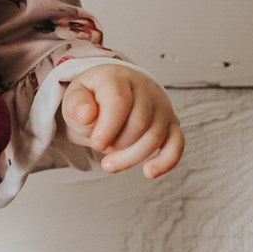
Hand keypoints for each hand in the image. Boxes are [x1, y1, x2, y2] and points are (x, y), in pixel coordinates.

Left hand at [59, 63, 184, 179]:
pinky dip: (166, 161)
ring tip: (109, 164)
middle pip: (139, 123)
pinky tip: (149, 172)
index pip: (120, 102)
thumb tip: (87, 115)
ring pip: (155, 137)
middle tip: (99, 149)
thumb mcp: (76, 96)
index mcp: (118, 79)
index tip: (96, 143)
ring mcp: (161, 106)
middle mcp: (145, 90)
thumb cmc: (93, 97)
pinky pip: (177, 143)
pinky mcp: (170, 123)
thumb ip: (76, 104)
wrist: (112, 91)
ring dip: (132, 158)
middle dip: (117, 145)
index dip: (108, 127)